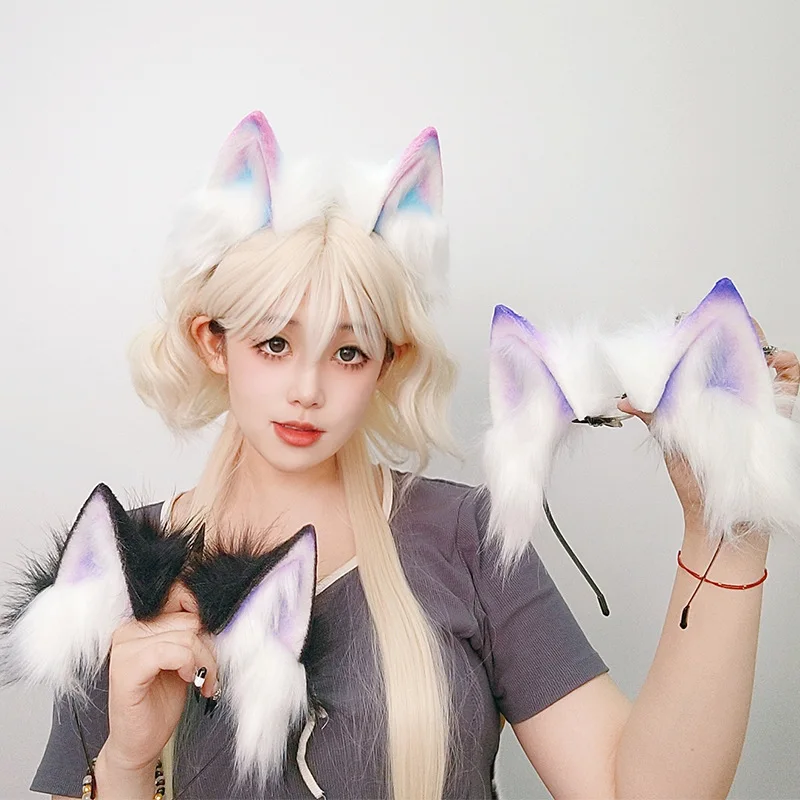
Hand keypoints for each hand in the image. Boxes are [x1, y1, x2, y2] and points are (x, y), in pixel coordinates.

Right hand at [99, 583, 218, 776]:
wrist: (139, 743)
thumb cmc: (161, 701)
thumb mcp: (184, 658)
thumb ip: (191, 633)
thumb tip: (218, 614)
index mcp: (142, 622)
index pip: (181, 596)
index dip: (204, 616)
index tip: (213, 644)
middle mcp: (129, 629)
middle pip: (190, 619)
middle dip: (209, 648)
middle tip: (212, 673)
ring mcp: (124, 647)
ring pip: (187, 636)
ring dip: (205, 661)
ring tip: (205, 682)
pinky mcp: (126, 669)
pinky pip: (172, 652)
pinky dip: (189, 665)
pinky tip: (189, 680)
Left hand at [616, 317, 798, 526]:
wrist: (720, 515)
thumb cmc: (695, 480)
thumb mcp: (671, 439)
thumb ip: (654, 413)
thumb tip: (627, 399)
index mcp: (703, 396)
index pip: (707, 356)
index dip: (704, 336)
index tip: (699, 323)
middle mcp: (731, 396)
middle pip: (738, 353)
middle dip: (735, 334)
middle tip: (729, 325)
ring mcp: (756, 404)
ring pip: (767, 362)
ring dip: (763, 346)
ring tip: (756, 342)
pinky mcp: (778, 414)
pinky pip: (791, 382)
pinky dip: (789, 367)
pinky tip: (779, 365)